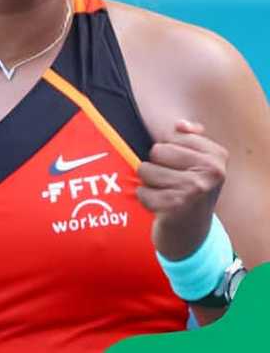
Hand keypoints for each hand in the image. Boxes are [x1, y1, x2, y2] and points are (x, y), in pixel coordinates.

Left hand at [137, 120, 228, 259]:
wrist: (191, 233)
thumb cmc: (189, 191)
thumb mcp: (197, 163)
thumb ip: (190, 139)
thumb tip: (180, 125)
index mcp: (217, 156)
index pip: (172, 137)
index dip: (167, 153)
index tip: (180, 169)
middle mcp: (210, 172)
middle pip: (157, 151)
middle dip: (156, 166)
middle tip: (171, 183)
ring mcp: (194, 189)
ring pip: (145, 170)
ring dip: (148, 183)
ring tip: (164, 193)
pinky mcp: (175, 206)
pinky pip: (141, 191)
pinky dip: (145, 199)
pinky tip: (160, 207)